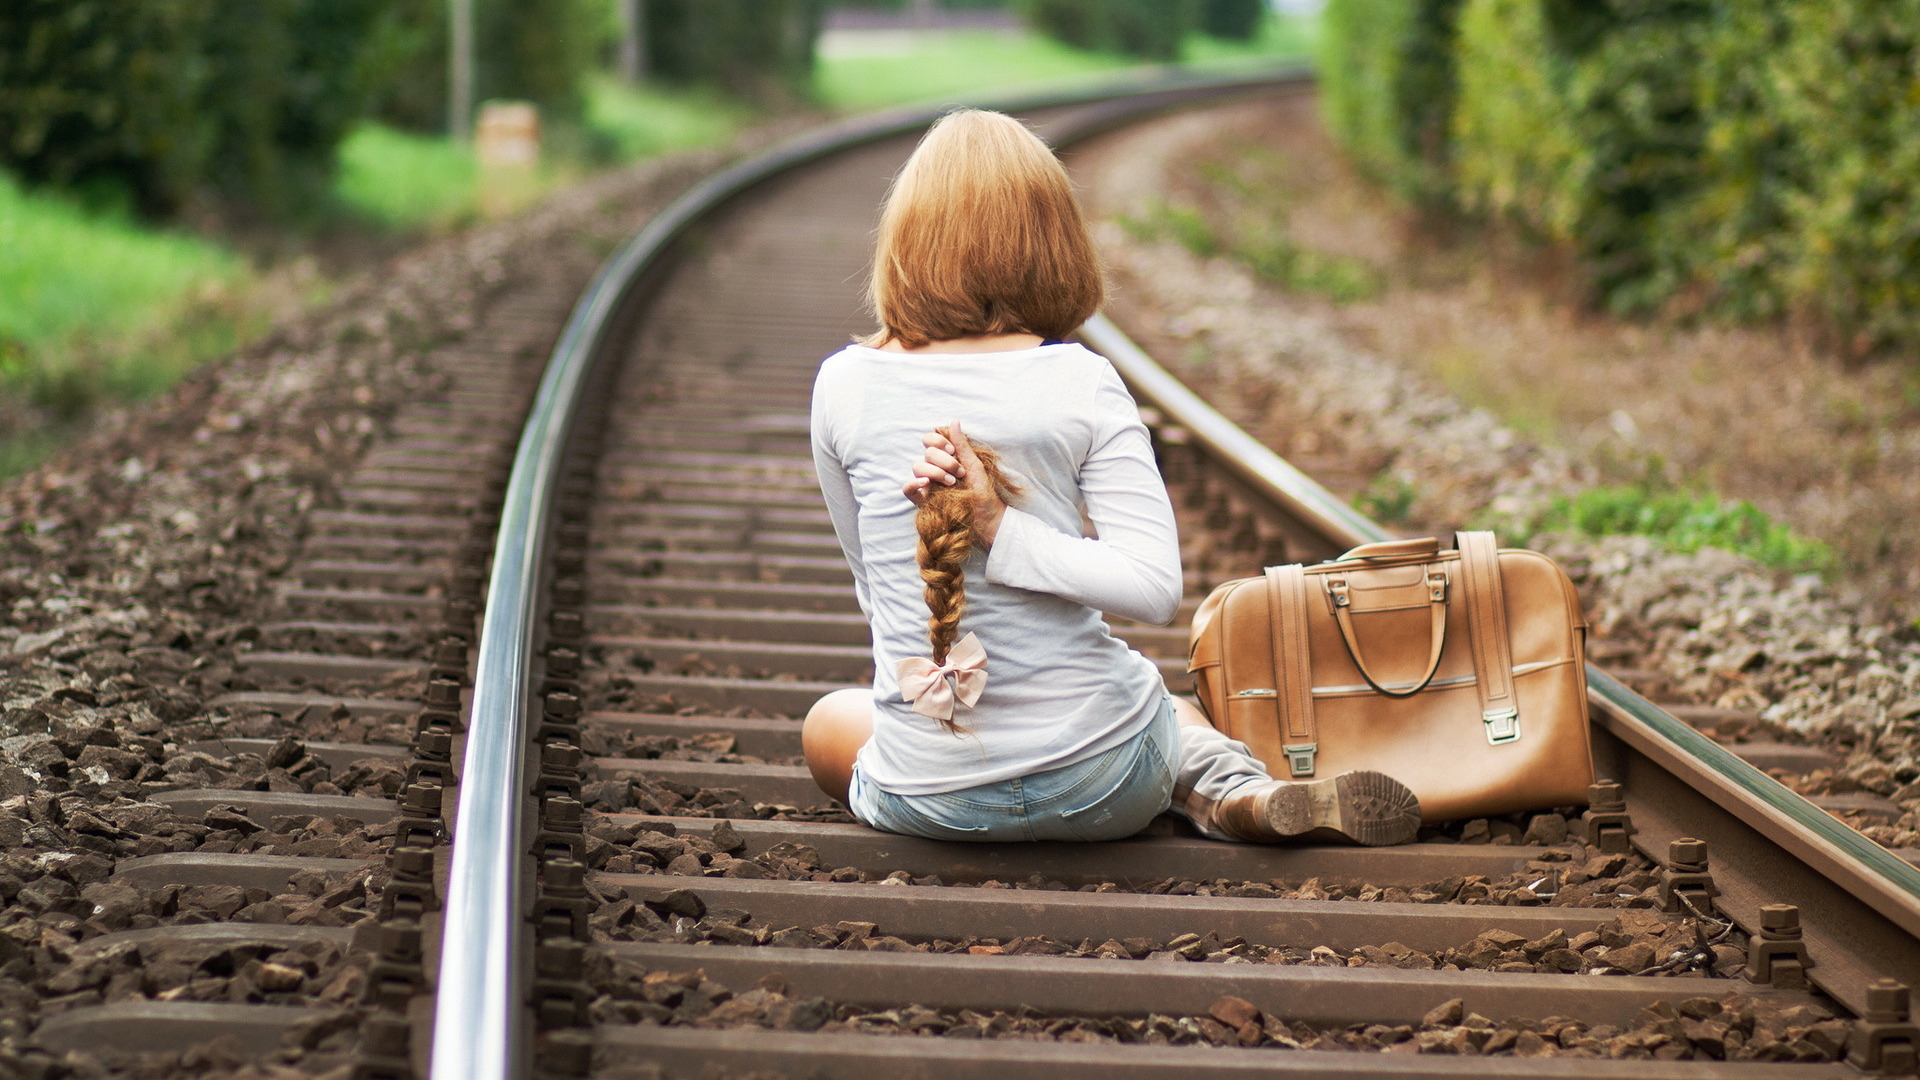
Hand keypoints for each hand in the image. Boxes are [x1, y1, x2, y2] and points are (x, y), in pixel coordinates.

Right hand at [901, 421, 1006, 545]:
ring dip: (935, 471)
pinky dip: (913, 483)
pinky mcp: (923, 501)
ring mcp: (928, 485)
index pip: (930, 441)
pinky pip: (907, 489)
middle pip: (926, 454)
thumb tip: (954, 420)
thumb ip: (961, 445)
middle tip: (959, 473)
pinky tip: (925, 483)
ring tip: (951, 483)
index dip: (938, 441)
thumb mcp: (974, 465)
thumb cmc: (984, 492)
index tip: (953, 451)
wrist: (987, 519)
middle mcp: (934, 469)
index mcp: (946, 458)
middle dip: (944, 461)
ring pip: (917, 467)